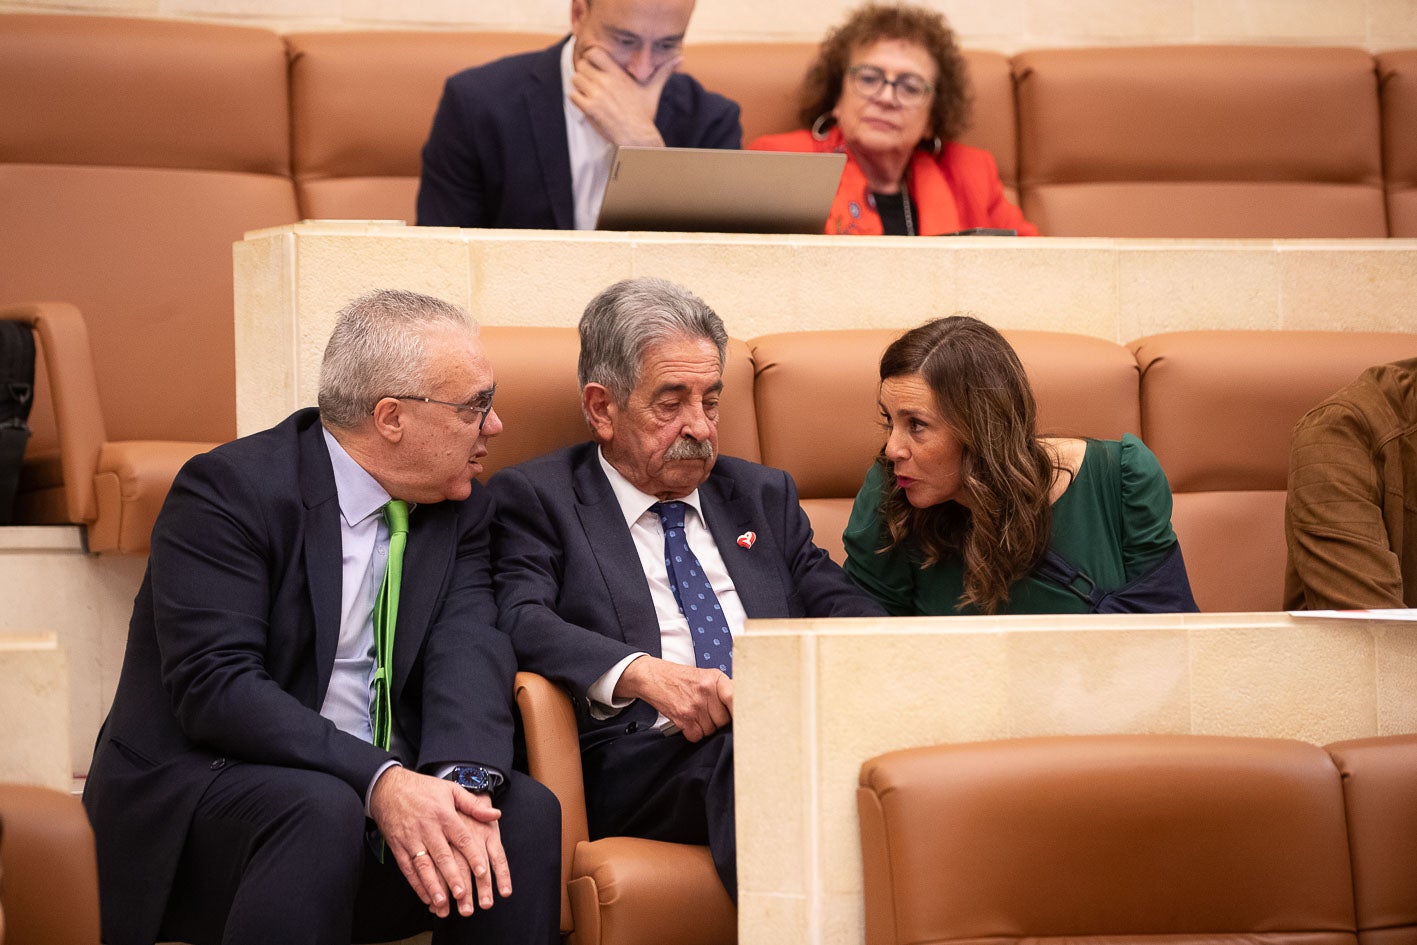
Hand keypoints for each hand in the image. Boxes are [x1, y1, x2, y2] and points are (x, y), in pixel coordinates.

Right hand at [369, 766, 511, 917]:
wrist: (388, 787)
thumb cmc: (424, 789)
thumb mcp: (451, 789)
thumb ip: (473, 805)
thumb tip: (496, 815)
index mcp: (444, 815)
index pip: (461, 837)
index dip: (472, 855)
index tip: (482, 871)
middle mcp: (428, 828)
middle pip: (442, 856)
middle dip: (451, 876)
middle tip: (462, 894)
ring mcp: (411, 839)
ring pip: (423, 866)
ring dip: (432, 885)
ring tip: (441, 902)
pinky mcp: (398, 847)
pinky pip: (407, 869)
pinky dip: (416, 884)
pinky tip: (425, 897)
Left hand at [569, 45, 680, 146]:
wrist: (638, 137)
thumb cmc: (644, 115)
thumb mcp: (653, 90)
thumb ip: (663, 72)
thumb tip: (680, 60)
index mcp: (619, 74)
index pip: (595, 52)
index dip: (592, 58)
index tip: (596, 67)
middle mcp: (606, 81)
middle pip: (582, 65)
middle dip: (584, 73)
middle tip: (591, 83)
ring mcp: (597, 94)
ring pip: (576, 79)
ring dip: (579, 86)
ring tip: (589, 95)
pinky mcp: (590, 108)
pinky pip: (573, 96)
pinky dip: (577, 100)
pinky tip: (587, 106)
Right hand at [615, 656, 732, 740]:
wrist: (654, 677)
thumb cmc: (681, 678)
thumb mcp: (706, 675)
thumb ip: (723, 689)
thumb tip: (743, 707)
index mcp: (715, 679)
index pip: (736, 699)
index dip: (741, 712)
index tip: (745, 720)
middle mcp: (706, 691)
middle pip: (725, 720)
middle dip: (719, 720)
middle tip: (709, 712)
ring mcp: (694, 706)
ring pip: (711, 730)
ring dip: (706, 727)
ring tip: (697, 714)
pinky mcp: (683, 719)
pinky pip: (697, 736)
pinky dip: (694, 732)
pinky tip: (689, 721)